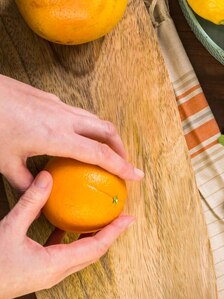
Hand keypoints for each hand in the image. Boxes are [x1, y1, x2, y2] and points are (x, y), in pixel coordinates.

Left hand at [0, 74, 142, 191]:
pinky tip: (74, 138)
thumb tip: (38, 200)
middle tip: (124, 165)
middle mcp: (62, 118)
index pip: (99, 154)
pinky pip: (76, 113)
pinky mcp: (47, 98)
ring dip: (105, 135)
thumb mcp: (5, 163)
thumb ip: (25, 184)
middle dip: (120, 148)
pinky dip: (86, 127)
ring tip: (104, 152)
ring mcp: (56, 105)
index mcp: (56, 137)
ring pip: (93, 119)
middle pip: (105, 130)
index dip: (121, 166)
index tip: (136, 176)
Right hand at [0, 171, 133, 298]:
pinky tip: (64, 228)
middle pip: (92, 254)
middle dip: (109, 235)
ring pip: (79, 256)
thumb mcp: (9, 228)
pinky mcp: (38, 274)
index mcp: (55, 265)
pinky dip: (69, 242)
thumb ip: (30, 202)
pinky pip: (62, 256)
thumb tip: (48, 177)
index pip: (95, 247)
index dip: (114, 232)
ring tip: (98, 220)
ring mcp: (47, 276)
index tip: (129, 217)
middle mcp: (56, 274)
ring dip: (90, 239)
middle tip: (119, 216)